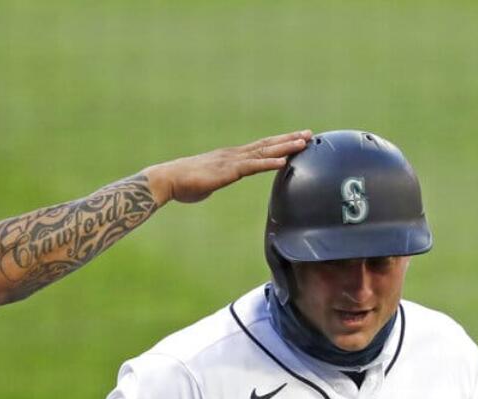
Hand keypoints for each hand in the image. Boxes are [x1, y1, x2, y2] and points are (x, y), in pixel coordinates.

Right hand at [143, 130, 311, 205]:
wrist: (168, 179)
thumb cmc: (183, 183)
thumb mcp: (206, 183)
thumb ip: (214, 181)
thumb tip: (212, 185)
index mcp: (230, 158)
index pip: (259, 148)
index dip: (279, 143)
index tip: (296, 139)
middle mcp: (234, 155)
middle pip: (267, 145)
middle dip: (289, 139)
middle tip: (309, 134)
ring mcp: (232, 161)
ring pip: (264, 153)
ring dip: (285, 147)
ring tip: (303, 142)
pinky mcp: (228, 171)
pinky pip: (253, 167)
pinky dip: (270, 163)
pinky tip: (284, 161)